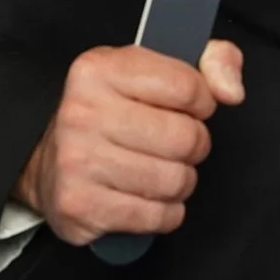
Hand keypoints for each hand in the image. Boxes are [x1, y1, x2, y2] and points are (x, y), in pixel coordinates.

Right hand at [14, 40, 244, 245]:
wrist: (47, 162)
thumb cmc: (110, 113)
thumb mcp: (153, 70)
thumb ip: (210, 62)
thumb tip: (232, 90)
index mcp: (99, 69)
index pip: (187, 86)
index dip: (202, 102)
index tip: (190, 108)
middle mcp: (82, 112)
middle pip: (185, 138)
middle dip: (193, 145)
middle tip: (175, 145)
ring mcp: (77, 162)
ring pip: (175, 181)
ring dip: (179, 181)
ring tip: (160, 170)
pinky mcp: (80, 206)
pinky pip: (156, 217)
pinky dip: (164, 212)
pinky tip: (146, 197)